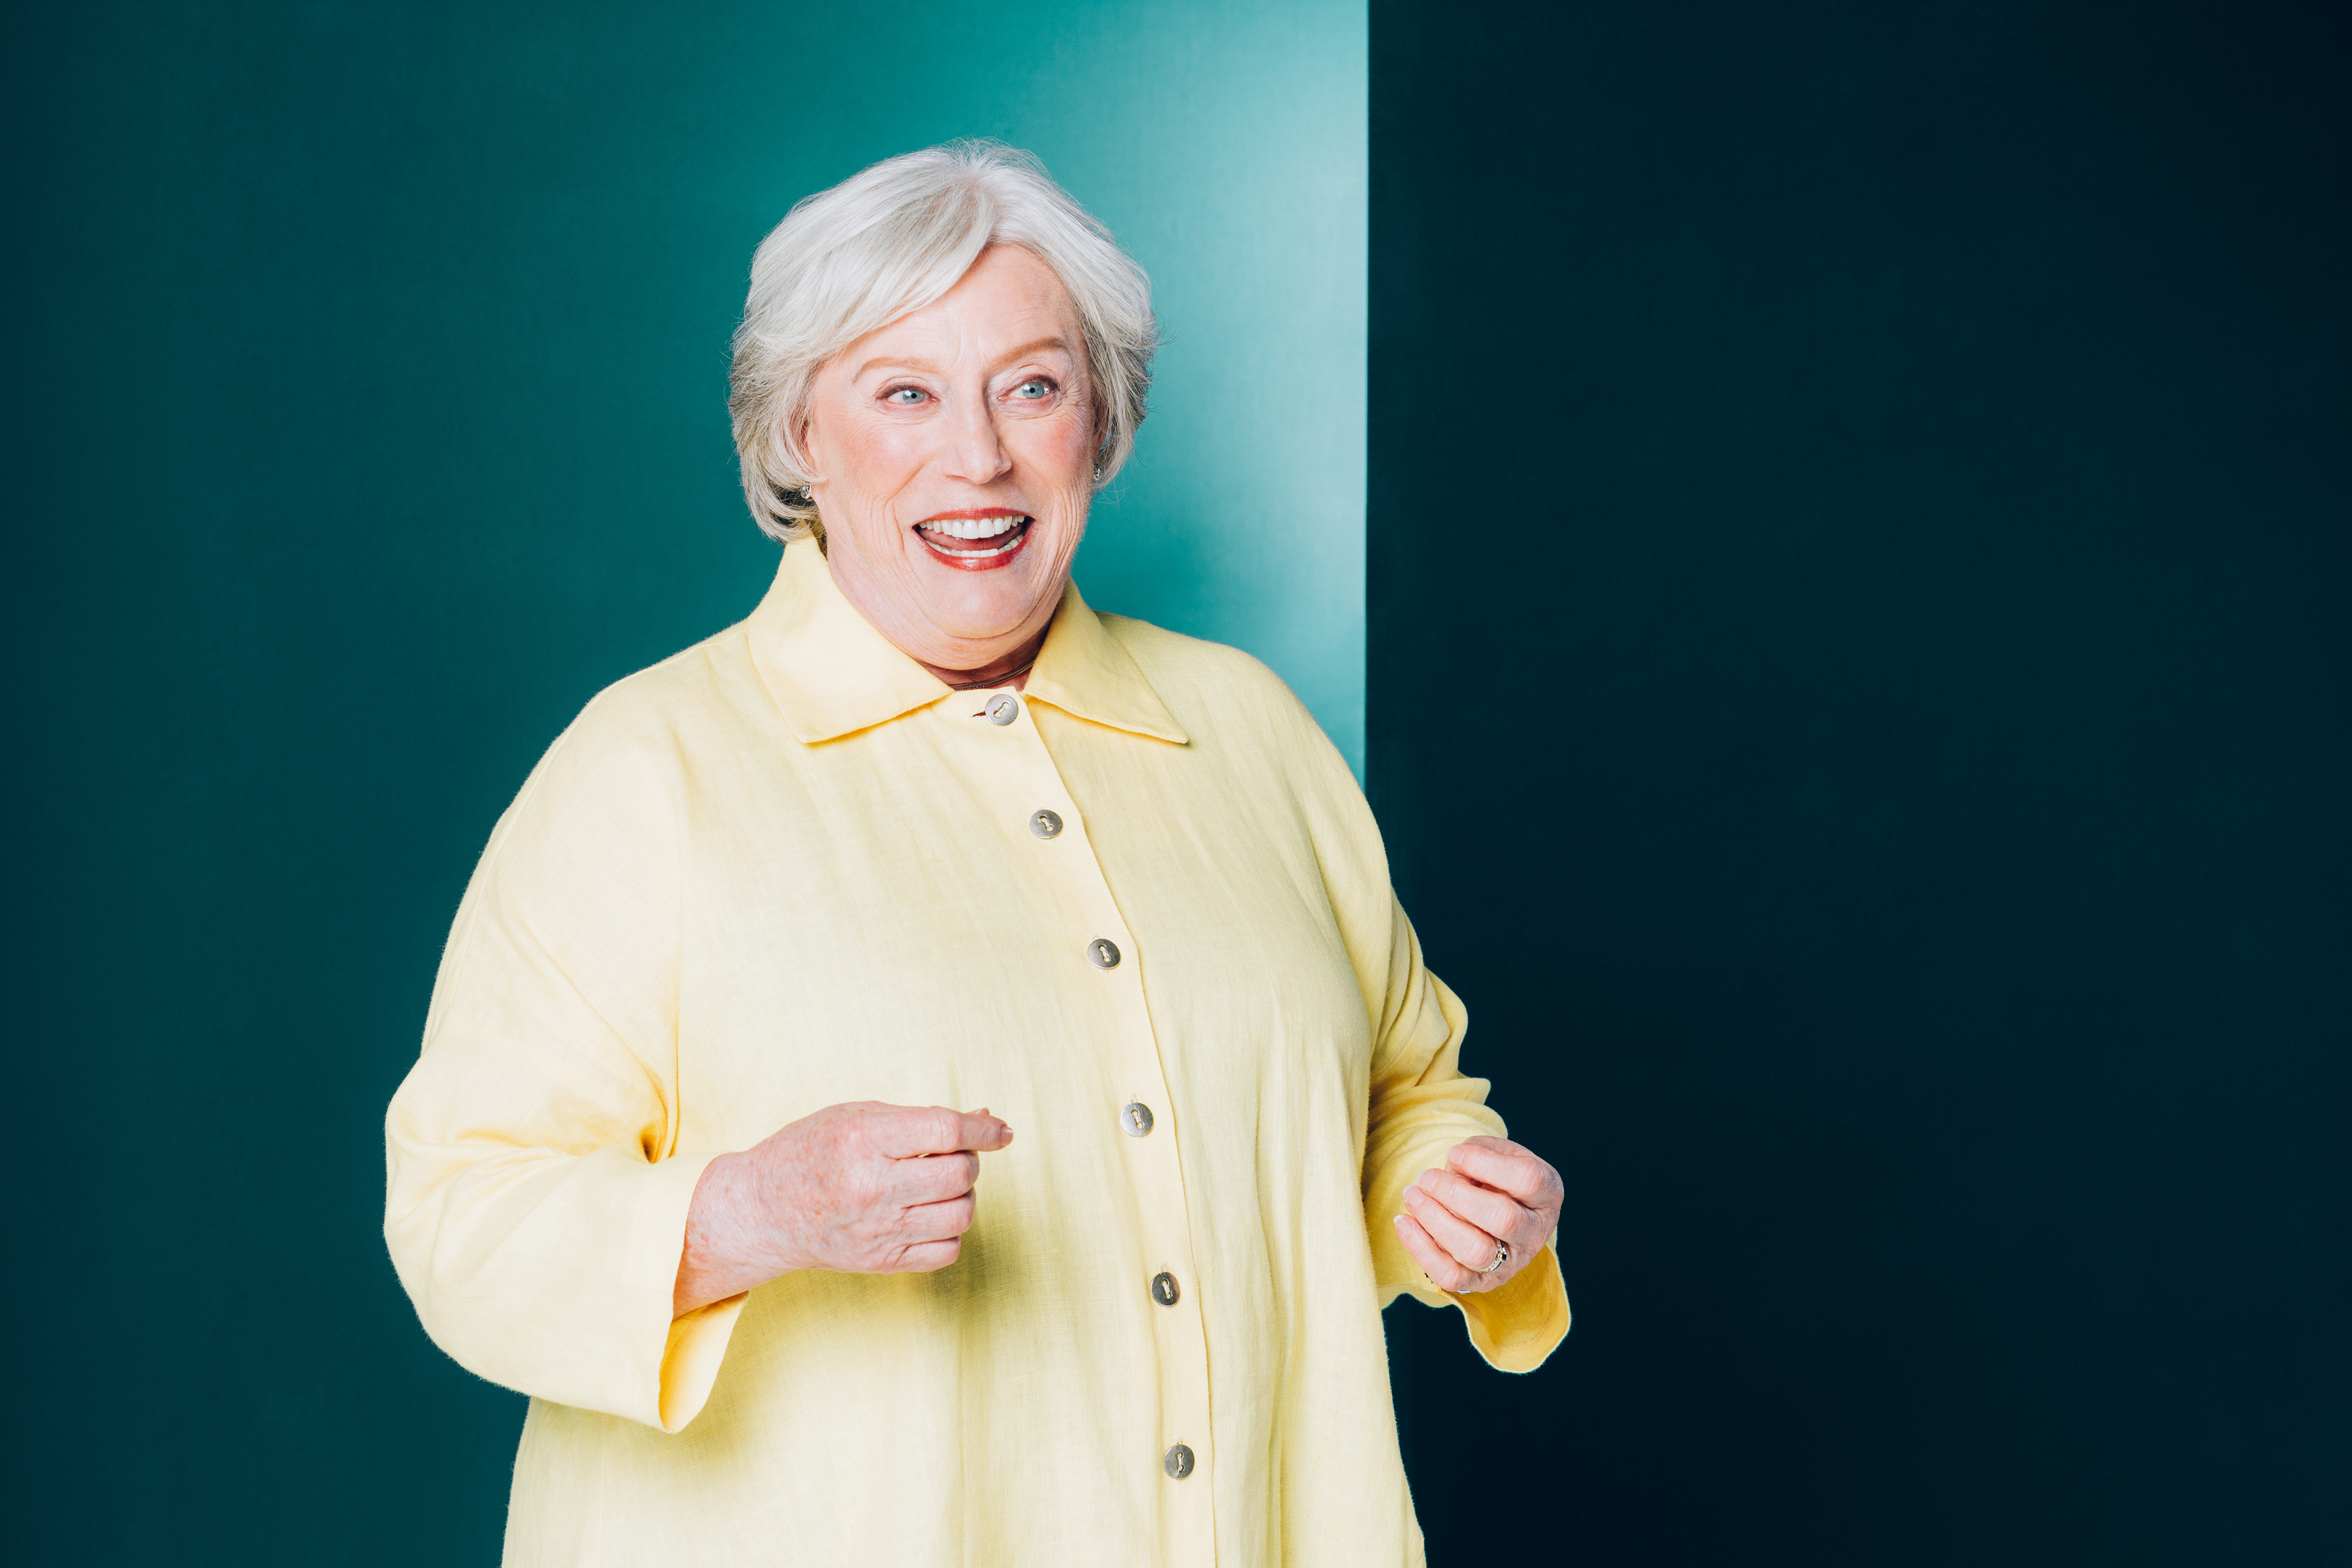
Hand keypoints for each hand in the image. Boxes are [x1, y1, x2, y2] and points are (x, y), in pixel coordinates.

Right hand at [674, 1101, 1013, 1315]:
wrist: (760, 1211)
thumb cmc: (809, 1151)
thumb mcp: (857, 1116)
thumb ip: (922, 1118)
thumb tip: (987, 1120)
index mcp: (862, 1140)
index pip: (946, 1131)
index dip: (984, 1129)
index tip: (1000, 1130)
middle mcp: (871, 1188)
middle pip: (960, 1174)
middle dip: (968, 1159)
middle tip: (948, 1154)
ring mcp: (876, 1231)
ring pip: (962, 1214)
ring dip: (963, 1194)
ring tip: (936, 1184)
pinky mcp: (881, 1262)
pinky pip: (948, 1250)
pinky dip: (952, 1229)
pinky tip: (929, 1213)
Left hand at [1392, 1135, 1562, 1294]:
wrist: (1501, 1210)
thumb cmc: (1497, 1176)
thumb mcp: (1498, 1153)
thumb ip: (1479, 1153)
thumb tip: (1452, 1167)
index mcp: (1547, 1194)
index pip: (1527, 1179)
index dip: (1485, 1164)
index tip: (1453, 1153)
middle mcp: (1535, 1233)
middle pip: (1503, 1219)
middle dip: (1455, 1195)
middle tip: (1426, 1177)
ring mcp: (1511, 1262)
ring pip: (1476, 1251)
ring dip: (1436, 1221)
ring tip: (1412, 1195)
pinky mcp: (1482, 1282)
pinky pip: (1451, 1276)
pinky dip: (1421, 1249)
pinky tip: (1404, 1221)